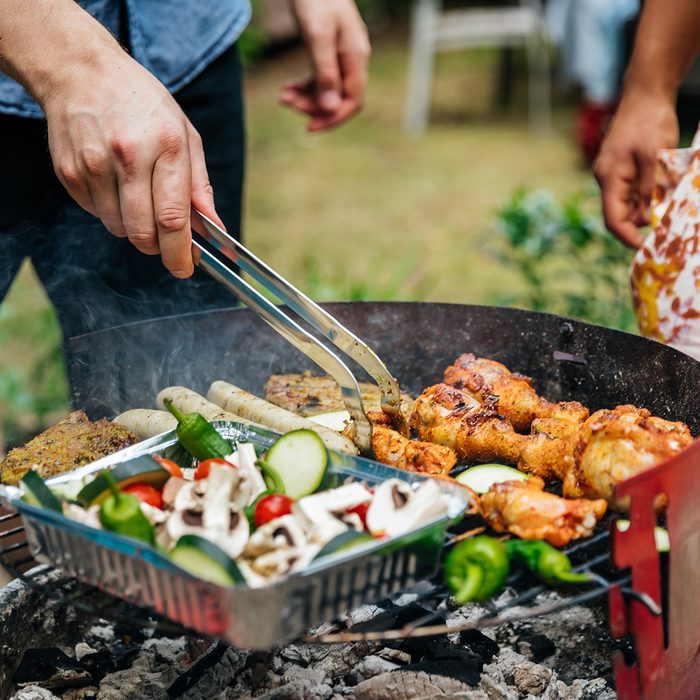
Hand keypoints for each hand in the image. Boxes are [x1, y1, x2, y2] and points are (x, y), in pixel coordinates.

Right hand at [42, 49, 221, 277]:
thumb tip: (216, 231)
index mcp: (167, 145)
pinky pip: (96, 214)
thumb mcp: (185, 135)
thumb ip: (200, 187)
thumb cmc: (143, 105)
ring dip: (134, 228)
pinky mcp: (69, 172)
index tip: (185, 268)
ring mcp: (94, 164)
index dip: (180, 253)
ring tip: (138, 196)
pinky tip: (114, 182)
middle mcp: (128, 156)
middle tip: (166, 241)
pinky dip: (110, 211)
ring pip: (119, 229)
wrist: (81, 71)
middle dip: (159, 248)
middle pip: (144, 233)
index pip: (173, 218)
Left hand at [282, 0, 370, 131]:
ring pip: (328, 91)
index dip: (332, 118)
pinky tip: (288, 88)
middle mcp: (354, 60)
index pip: (352, 102)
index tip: (309, 127)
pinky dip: (305, 87)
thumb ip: (325, 73)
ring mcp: (343, 57)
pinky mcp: (330, 53)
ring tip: (283, 96)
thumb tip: (330, 109)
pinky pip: (321, 80)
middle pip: (339, 99)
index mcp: (356, 57)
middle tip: (285, 102)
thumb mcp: (317, 36)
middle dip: (313, 106)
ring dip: (306, 98)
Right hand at [594, 86, 678, 248]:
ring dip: (650, 205)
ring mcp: (614, 174)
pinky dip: (650, 193)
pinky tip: (665, 185)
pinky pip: (634, 190)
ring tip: (671, 196)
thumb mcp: (655, 158)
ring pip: (630, 203)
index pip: (614, 220)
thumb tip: (650, 219)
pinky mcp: (623, 168)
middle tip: (669, 221)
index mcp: (609, 179)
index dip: (629, 238)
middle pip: (622, 214)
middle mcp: (607, 179)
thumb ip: (651, 190)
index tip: (647, 248)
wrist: (645, 93)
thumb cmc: (650, 122)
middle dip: (643, 221)